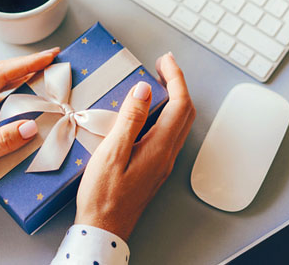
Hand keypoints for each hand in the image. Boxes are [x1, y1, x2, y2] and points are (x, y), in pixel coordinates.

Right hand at [75, 53, 194, 239]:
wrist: (104, 229)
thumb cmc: (103, 196)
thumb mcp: (112, 154)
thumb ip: (130, 120)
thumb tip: (144, 90)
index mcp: (159, 148)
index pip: (180, 104)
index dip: (176, 78)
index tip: (164, 60)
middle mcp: (167, 154)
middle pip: (186, 112)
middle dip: (178, 84)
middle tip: (163, 66)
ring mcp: (162, 163)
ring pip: (180, 123)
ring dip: (174, 99)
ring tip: (158, 83)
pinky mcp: (155, 168)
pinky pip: (169, 134)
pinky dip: (166, 114)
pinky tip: (149, 112)